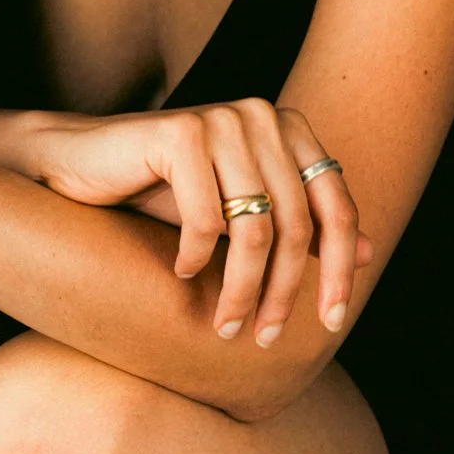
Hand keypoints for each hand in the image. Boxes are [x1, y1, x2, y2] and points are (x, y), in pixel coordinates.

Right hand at [27, 100, 372, 344]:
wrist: (81, 163)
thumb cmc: (164, 190)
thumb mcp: (241, 213)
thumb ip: (301, 225)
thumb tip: (372, 254)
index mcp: (288, 128)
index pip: (337, 206)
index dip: (341, 269)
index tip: (332, 322)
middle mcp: (262, 116)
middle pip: (297, 225)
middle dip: (282, 291)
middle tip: (262, 336)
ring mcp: (222, 119)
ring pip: (255, 229)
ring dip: (242, 289)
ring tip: (226, 323)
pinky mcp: (180, 133)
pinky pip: (206, 218)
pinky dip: (195, 258)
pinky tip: (181, 271)